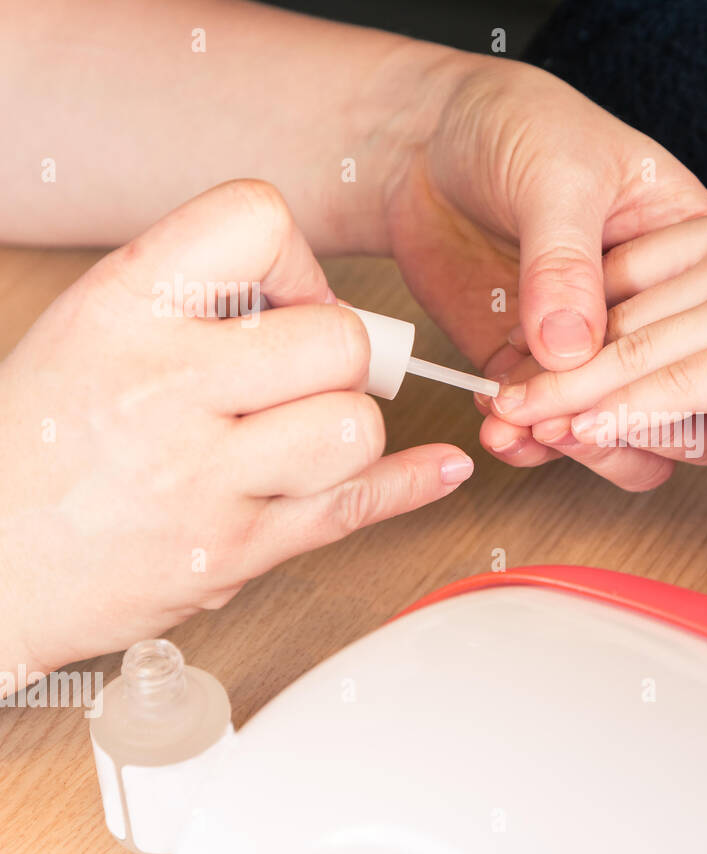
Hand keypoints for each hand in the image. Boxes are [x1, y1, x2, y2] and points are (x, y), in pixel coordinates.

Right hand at [0, 181, 471, 679]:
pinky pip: (355, 507)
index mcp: (121, 310)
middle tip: (305, 377)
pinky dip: (409, 486)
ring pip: (355, 426)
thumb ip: (193, 302)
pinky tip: (439, 469)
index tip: (282, 299)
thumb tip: (307, 295)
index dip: (294, 260)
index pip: (256, 222)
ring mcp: (204, 478)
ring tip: (305, 435)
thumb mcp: (88, 334)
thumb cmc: (33, 446)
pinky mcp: (236, 551)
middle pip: (335, 338)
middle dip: (338, 355)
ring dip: (348, 428)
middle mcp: (166, 388)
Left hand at [379, 52, 706, 488]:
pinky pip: (559, 424)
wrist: (427, 135)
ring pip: (632, 431)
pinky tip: (503, 428)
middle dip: (648, 430)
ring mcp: (600, 345)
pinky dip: (533, 438)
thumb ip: (565, 259)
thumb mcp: (557, 174)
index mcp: (694, 248)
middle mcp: (658, 307)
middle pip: (695, 404)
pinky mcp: (542, 366)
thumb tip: (573, 347)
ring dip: (590, 447)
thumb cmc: (519, 123)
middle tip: (588, 429)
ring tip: (537, 433)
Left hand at [489, 205, 706, 455]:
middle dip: (555, 373)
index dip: (574, 331)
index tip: (527, 372)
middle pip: (620, 314)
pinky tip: (583, 434)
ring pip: (635, 349)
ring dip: (569, 397)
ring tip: (518, 429)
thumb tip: (656, 371)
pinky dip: (621, 412)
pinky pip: (675, 383)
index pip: (629, 279)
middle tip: (502, 412)